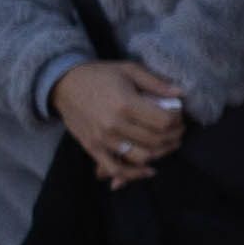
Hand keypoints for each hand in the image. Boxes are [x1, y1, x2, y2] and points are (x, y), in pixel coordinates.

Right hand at [52, 55, 187, 182]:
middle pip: (156, 140)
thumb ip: (155, 83)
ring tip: (168, 144)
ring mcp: (103, 139)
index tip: (178, 116)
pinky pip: (116, 169)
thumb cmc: (98, 75)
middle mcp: (115, 125)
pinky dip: (134, 174)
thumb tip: (180, 93)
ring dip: (161, 154)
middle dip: (174, 136)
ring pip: (142, 156)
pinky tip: (149, 170)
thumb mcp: (128, 69)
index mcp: (126, 103)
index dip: (177, 120)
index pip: (164, 121)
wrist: (63, 84)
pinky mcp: (93, 148)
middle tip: (178, 130)